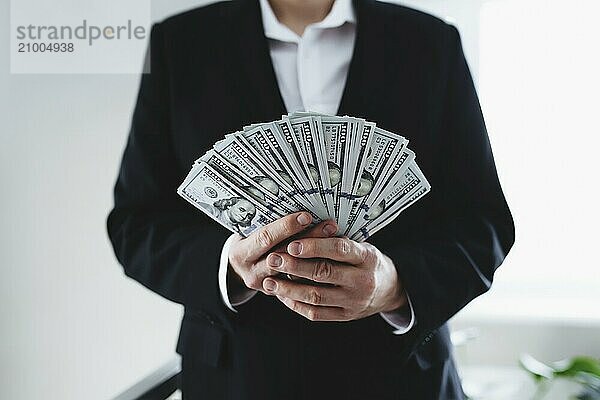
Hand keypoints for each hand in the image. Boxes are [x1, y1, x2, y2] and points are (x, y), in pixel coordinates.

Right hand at [228, 212, 337, 294]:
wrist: (240, 270)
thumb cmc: (247, 243)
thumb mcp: (247, 232)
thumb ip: (265, 224)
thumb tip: (294, 202)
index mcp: (241, 253)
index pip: (266, 238)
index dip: (286, 227)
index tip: (306, 216)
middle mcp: (252, 273)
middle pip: (284, 255)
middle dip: (309, 240)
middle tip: (329, 227)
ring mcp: (266, 287)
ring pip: (296, 273)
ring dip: (318, 256)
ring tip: (337, 241)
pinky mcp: (279, 295)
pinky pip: (301, 285)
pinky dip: (318, 271)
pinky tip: (334, 260)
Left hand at [262, 237, 406, 320]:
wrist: (390, 290)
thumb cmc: (368, 261)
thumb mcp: (362, 246)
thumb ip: (338, 240)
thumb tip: (305, 226)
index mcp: (367, 257)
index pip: (339, 250)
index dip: (315, 247)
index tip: (293, 244)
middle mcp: (362, 281)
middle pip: (324, 273)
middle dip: (295, 266)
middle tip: (273, 259)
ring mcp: (354, 301)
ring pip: (316, 296)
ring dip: (290, 288)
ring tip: (269, 280)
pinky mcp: (345, 316)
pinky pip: (316, 313)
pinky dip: (296, 304)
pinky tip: (282, 295)